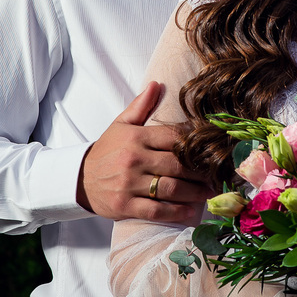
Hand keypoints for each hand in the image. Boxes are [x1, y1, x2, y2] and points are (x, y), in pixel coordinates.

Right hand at [77, 82, 213, 221]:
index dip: (195, 144)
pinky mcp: (125, 205)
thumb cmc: (106, 151)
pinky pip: (157, 210)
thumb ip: (141, 105)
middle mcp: (133, 159)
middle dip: (201, 171)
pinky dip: (176, 212)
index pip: (173, 137)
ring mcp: (128, 184)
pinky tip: (191, 211)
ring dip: (195, 192)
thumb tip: (157, 83)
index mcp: (135, 137)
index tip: (212, 149)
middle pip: (177, 165)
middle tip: (218, 174)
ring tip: (210, 192)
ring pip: (171, 189)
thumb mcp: (120, 124)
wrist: (78, 179)